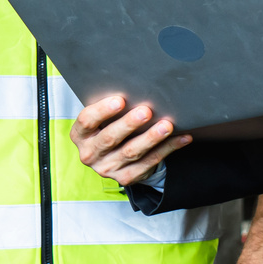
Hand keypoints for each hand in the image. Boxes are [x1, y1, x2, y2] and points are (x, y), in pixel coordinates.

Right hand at [70, 95, 191, 186]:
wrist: (114, 157)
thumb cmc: (110, 127)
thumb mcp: (104, 118)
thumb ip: (113, 106)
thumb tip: (138, 86)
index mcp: (81, 135)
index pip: (87, 121)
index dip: (102, 110)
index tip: (120, 100)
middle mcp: (90, 153)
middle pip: (110, 138)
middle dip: (129, 124)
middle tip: (146, 111)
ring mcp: (107, 168)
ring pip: (131, 152)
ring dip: (151, 138)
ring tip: (167, 125)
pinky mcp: (126, 177)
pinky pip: (149, 162)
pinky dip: (167, 149)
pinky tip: (181, 138)